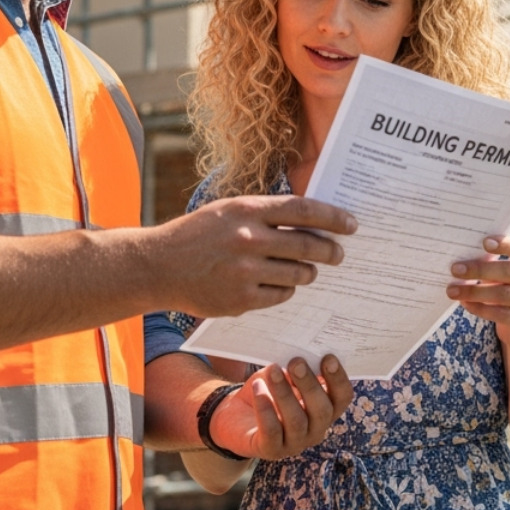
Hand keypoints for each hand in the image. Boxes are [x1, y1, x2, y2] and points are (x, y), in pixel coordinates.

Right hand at [154, 196, 355, 316]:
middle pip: (307, 244)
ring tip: (308, 270)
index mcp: (247, 210)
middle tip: (339, 254)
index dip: (333, 217)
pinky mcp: (241, 299)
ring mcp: (245, 271)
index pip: (303, 210)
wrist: (158, 266)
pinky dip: (286, 291)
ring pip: (298, 274)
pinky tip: (280, 285)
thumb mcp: (228, 211)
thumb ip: (264, 214)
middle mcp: (248, 239)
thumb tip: (309, 221)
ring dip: (308, 273)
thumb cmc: (196, 235)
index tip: (351, 225)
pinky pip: (280, 296)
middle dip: (330, 250)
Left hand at [209, 355, 353, 460]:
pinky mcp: (271, 450)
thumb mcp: (284, 376)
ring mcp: (294, 443)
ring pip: (297, 421)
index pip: (342, 398)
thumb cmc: (268, 391)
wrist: (236, 415)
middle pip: (322, 411)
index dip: (338, 379)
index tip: (328, 357)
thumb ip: (296, 369)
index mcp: (325, 409)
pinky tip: (258, 389)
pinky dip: (265, 409)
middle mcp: (315, 429)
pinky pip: (271, 431)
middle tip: (296, 362)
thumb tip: (303, 353)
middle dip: (310, 384)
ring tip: (273, 371)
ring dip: (285, 393)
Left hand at [446, 235, 509, 347]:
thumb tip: (462, 259)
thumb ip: (493, 263)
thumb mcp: (506, 275)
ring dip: (474, 292)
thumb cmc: (509, 290)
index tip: (484, 242)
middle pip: (509, 271)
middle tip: (455, 269)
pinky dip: (480, 308)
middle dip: (479, 269)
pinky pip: (502, 314)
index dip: (505, 244)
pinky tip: (465, 304)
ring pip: (503, 294)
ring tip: (453, 290)